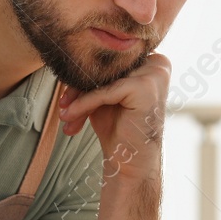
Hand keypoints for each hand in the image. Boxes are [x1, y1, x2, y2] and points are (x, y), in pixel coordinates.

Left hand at [57, 53, 169, 180]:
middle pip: (107, 68)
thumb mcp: (105, 94)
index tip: (65, 95)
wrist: (131, 161)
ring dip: (78, 98)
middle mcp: (158, 63)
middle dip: (79, 88)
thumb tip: (68, 58)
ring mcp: (154, 74)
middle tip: (63, 106)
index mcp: (152, 60)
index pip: (111, 61)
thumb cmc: (118, 127)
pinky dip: (84, 104)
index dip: (85, 76)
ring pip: (103, 79)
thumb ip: (95, 74)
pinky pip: (103, 91)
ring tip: (65, 116)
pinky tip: (71, 117)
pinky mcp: (144, 87)